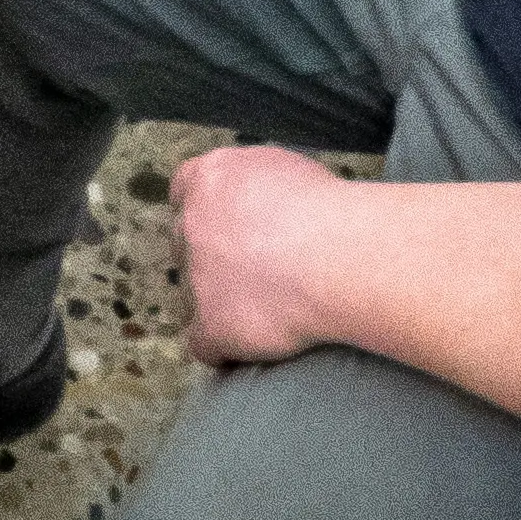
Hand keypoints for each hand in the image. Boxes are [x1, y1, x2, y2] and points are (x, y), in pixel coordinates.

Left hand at [169, 142, 353, 364]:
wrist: (337, 257)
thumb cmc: (326, 209)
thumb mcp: (283, 168)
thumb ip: (252, 184)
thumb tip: (255, 200)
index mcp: (208, 179)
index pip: (184, 192)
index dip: (205, 212)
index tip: (226, 225)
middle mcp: (191, 225)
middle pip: (186, 244)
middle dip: (211, 258)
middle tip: (253, 271)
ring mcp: (196, 277)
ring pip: (192, 296)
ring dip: (218, 304)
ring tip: (262, 314)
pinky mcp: (211, 325)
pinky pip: (204, 345)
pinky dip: (224, 350)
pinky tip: (249, 351)